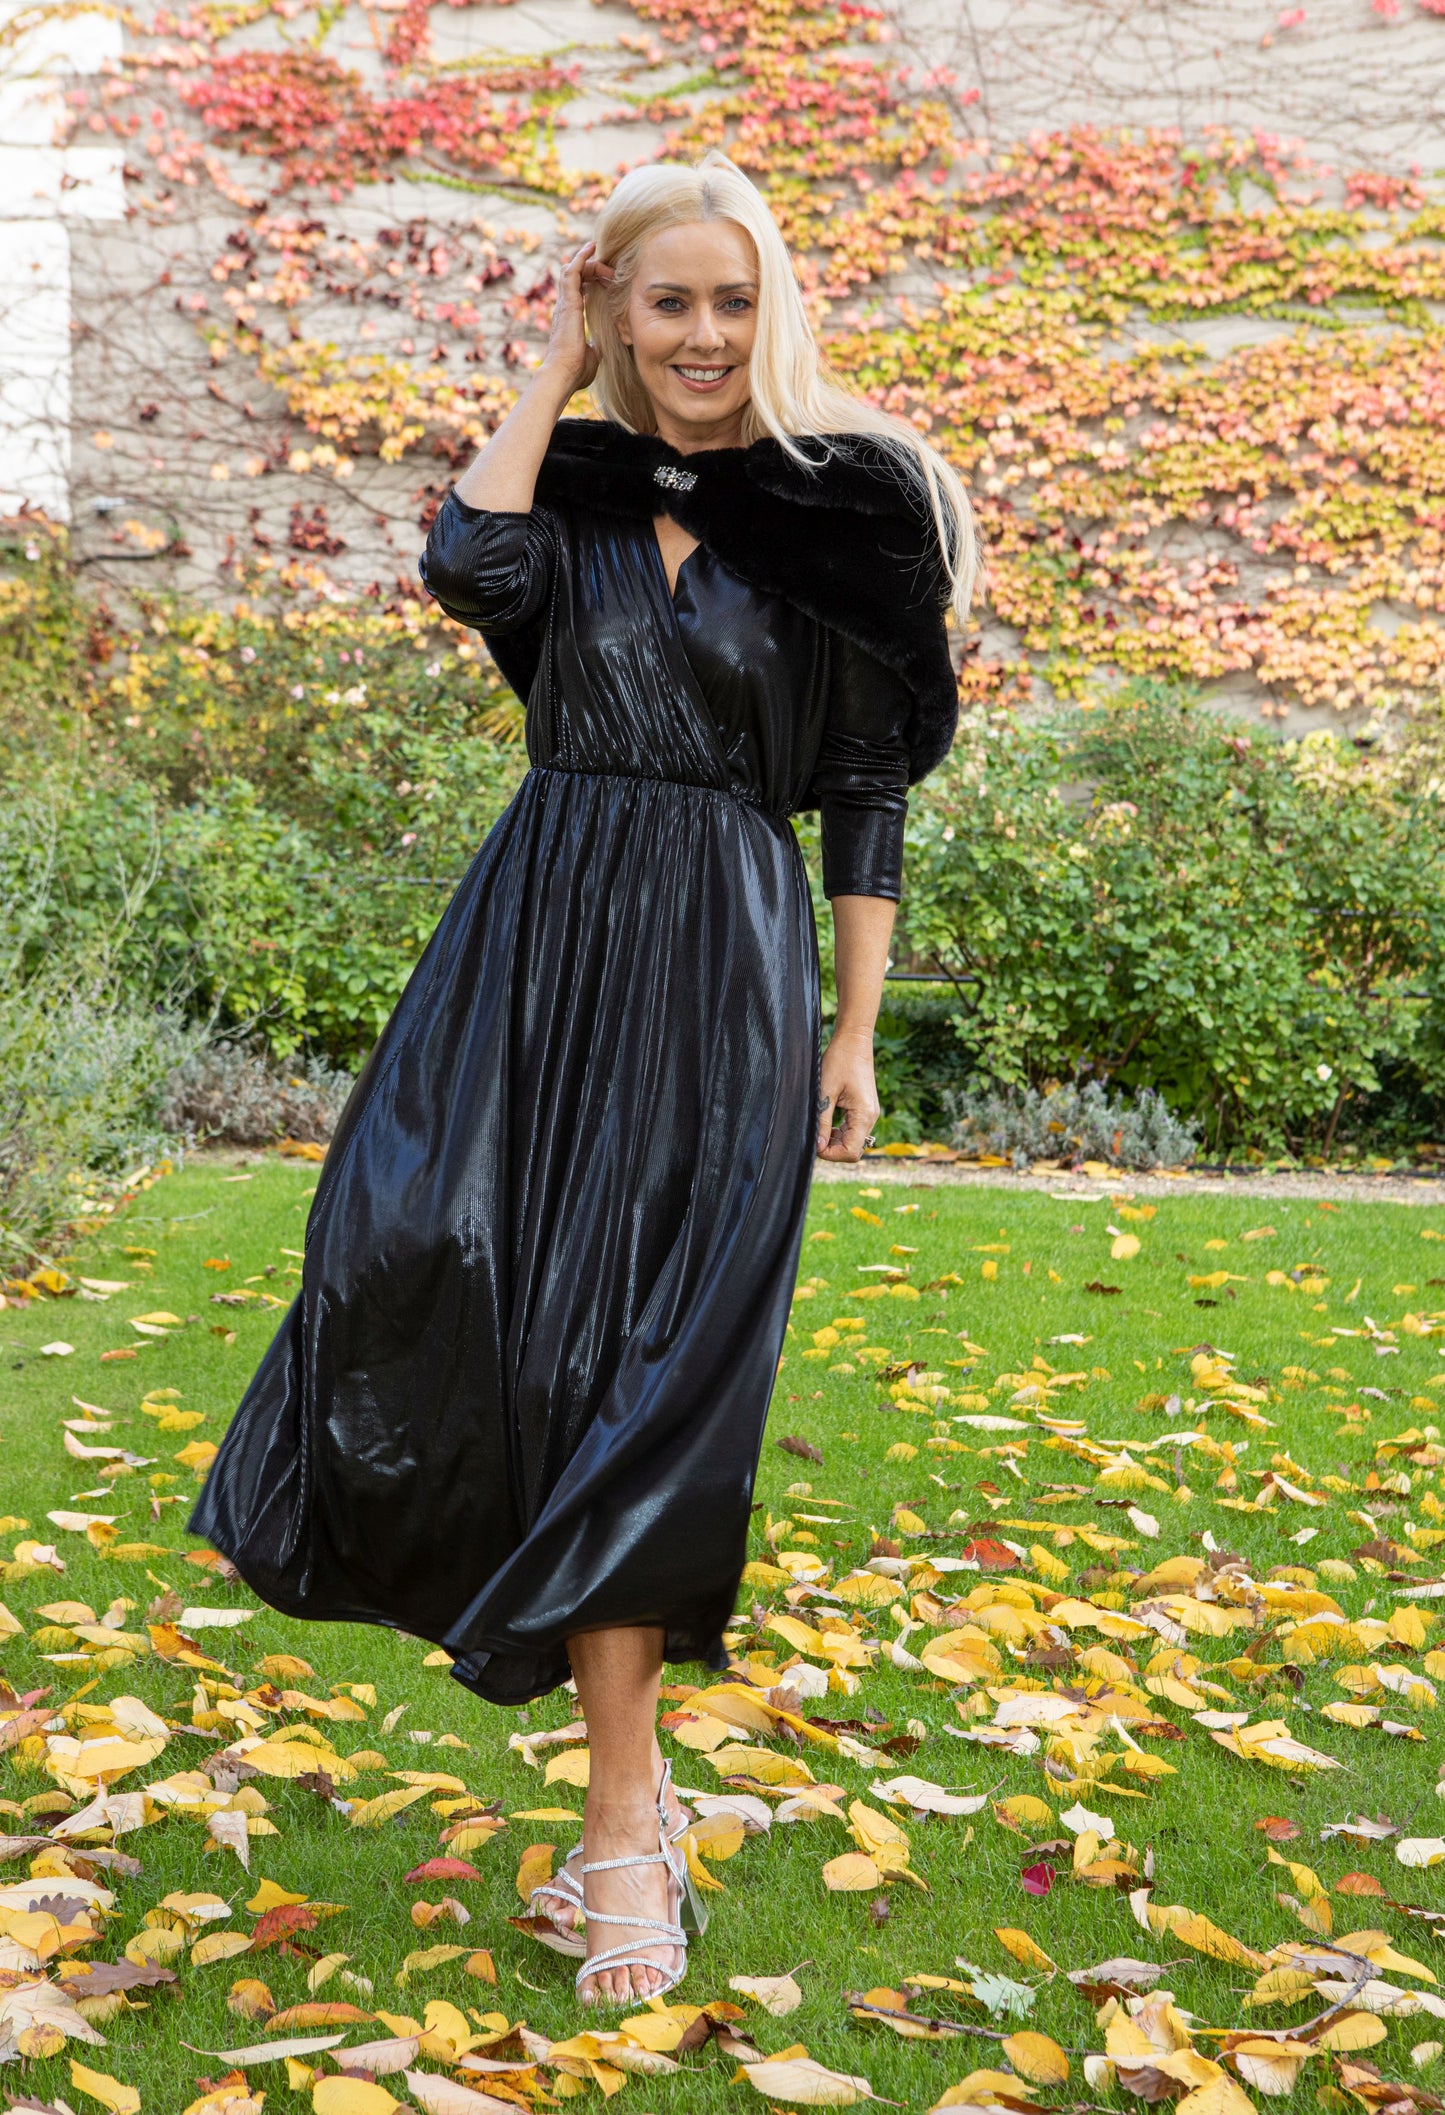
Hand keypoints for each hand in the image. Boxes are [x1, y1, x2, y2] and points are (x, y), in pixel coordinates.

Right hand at [540, 239, 614, 395]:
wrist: (562, 375)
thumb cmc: (575, 371)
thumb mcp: (592, 355)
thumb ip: (595, 345)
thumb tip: (599, 345)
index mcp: (569, 319)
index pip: (576, 291)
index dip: (587, 280)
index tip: (601, 276)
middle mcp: (563, 308)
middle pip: (572, 277)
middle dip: (587, 267)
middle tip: (603, 263)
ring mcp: (564, 304)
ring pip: (570, 271)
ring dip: (584, 259)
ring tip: (594, 247)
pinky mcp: (567, 302)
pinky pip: (572, 272)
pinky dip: (581, 258)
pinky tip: (591, 248)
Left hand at [815, 1027, 879, 1161]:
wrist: (854, 1041)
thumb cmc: (839, 1061)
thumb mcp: (825, 1092)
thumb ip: (823, 1121)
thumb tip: (818, 1146)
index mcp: (864, 1115)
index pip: (851, 1151)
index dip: (831, 1154)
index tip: (814, 1144)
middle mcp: (871, 1117)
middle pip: (853, 1150)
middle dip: (833, 1149)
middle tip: (815, 1137)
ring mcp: (870, 1113)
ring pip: (854, 1141)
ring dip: (836, 1141)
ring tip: (819, 1128)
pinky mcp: (865, 1109)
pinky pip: (854, 1129)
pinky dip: (841, 1132)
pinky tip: (827, 1122)